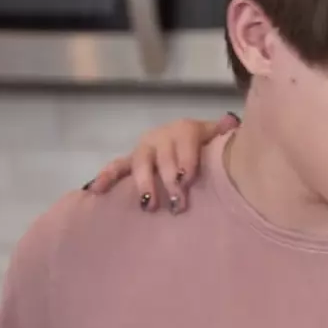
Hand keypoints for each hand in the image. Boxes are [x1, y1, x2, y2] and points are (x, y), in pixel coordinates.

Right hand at [85, 112, 239, 211]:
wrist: (190, 140)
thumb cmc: (208, 144)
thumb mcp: (218, 137)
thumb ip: (223, 133)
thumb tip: (230, 123)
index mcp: (185, 129)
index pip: (185, 142)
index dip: (186, 160)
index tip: (187, 179)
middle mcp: (161, 136)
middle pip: (163, 157)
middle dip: (168, 181)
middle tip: (176, 203)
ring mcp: (144, 148)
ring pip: (139, 163)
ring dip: (144, 183)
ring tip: (148, 204)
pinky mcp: (131, 160)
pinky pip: (116, 167)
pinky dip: (106, 177)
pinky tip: (96, 190)